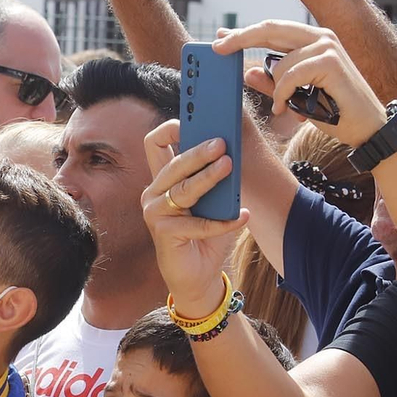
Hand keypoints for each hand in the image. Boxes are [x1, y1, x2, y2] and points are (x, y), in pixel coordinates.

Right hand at [141, 122, 248, 316]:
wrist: (198, 276)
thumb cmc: (205, 235)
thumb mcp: (213, 200)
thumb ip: (215, 178)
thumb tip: (231, 150)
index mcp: (164, 179)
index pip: (156, 143)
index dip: (171, 128)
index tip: (193, 120)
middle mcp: (154, 192)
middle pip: (173, 163)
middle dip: (197, 151)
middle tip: (222, 144)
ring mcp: (155, 212)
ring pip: (183, 189)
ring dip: (208, 178)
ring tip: (229, 167)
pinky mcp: (164, 233)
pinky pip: (197, 223)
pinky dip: (223, 222)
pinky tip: (243, 217)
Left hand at [212, 21, 387, 147]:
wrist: (367, 128)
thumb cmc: (333, 112)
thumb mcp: (295, 96)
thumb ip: (273, 82)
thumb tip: (247, 71)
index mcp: (313, 40)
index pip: (272, 29)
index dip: (244, 32)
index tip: (220, 36)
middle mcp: (321, 36)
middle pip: (270, 29)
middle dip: (241, 38)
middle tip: (217, 48)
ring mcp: (327, 46)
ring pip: (279, 63)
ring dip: (277, 91)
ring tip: (287, 106)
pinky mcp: (330, 61)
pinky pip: (290, 76)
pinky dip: (284, 96)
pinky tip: (288, 108)